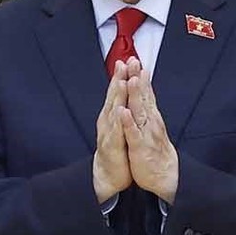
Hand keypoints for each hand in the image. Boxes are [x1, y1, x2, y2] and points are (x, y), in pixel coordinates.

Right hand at [93, 68, 134, 201]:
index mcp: (112, 114)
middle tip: (122, 62)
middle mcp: (108, 120)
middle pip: (113, 96)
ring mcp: (108, 132)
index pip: (117, 92)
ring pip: (113, 110)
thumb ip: (120, 108)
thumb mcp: (118, 125)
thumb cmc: (115, 148)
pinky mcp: (111, 145)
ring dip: (116, 96)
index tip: (127, 60)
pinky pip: (115, 131)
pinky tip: (120, 111)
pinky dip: (117, 121)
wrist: (108, 174)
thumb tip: (124, 91)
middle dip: (118, 79)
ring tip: (121, 82)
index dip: (121, 76)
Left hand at [119, 62, 178, 200]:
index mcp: (151, 117)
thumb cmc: (154, 150)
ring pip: (139, 111)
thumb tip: (146, 94)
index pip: (146, 93)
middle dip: (138, 79)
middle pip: (144, 97)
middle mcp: (150, 121)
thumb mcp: (152, 127)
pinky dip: (129, 122)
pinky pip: (133, 133)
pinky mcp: (140, 147)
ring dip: (135, 95)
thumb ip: (149, 110)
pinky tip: (124, 112)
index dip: (141, 76)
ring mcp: (145, 133)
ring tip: (131, 80)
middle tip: (134, 62)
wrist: (163, 176)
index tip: (136, 61)